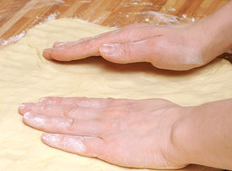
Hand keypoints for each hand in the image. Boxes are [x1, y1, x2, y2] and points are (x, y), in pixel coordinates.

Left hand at [19, 97, 187, 168]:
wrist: (179, 130)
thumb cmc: (167, 118)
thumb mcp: (143, 107)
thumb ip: (126, 110)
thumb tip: (120, 111)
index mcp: (113, 107)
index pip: (79, 103)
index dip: (58, 102)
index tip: (43, 100)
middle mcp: (103, 116)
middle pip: (68, 111)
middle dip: (44, 109)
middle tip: (24, 107)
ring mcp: (104, 132)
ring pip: (69, 124)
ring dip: (46, 121)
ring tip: (27, 117)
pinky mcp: (109, 149)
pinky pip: (80, 144)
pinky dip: (62, 141)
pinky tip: (46, 138)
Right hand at [43, 22, 210, 69]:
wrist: (201, 41)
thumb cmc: (181, 48)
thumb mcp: (156, 51)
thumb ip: (129, 51)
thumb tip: (102, 49)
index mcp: (125, 39)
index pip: (91, 45)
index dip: (70, 51)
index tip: (51, 53)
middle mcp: (123, 37)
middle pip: (89, 42)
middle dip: (68, 47)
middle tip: (49, 50)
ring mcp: (127, 40)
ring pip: (96, 44)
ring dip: (77, 47)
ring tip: (63, 49)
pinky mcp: (133, 45)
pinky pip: (106, 48)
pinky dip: (92, 50)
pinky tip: (91, 52)